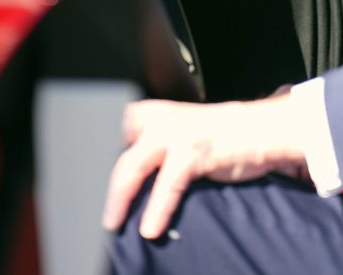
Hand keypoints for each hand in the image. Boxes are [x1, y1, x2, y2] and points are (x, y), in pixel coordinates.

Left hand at [102, 96, 307, 238]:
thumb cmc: (222, 136)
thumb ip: (156, 149)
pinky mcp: (194, 151)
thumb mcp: (182, 135)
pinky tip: (150, 228)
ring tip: (112, 223)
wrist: (263, 128)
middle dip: (99, 179)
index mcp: (153, 113)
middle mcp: (159, 119)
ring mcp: (176, 133)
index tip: (78, 182)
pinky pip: (167, 184)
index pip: (110, 130)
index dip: (93, 155)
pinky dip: (157, 209)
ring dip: (118, 198)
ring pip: (132, 166)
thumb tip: (129, 182)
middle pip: (113, 148)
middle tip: (91, 209)